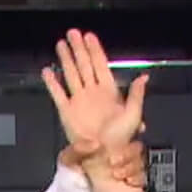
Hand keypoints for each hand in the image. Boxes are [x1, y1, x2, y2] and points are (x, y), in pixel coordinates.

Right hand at [41, 30, 148, 171]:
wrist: (106, 158)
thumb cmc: (121, 140)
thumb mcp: (134, 115)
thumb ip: (137, 95)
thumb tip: (143, 77)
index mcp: (109, 92)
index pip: (101, 65)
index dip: (95, 50)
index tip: (89, 37)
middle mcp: (93, 94)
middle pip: (84, 65)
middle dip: (78, 49)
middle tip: (72, 33)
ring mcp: (79, 102)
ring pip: (71, 75)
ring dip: (66, 60)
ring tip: (60, 45)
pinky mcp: (67, 113)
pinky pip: (58, 94)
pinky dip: (52, 83)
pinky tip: (48, 72)